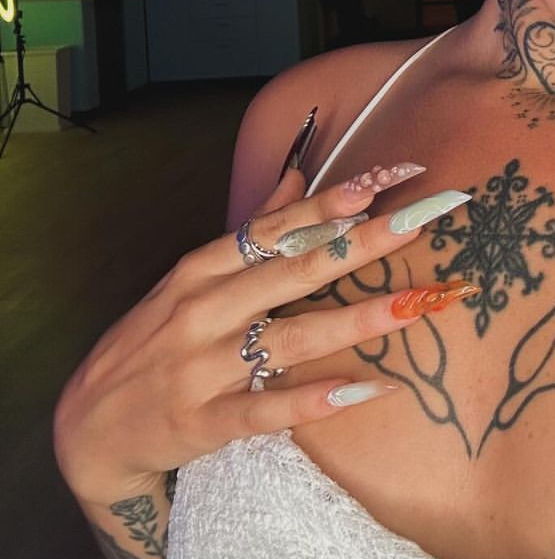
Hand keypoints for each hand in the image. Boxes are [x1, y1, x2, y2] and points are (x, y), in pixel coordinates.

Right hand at [54, 164, 468, 508]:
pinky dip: (317, 399)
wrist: (87, 426)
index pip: (279, 226)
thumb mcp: (191, 276)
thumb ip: (252, 228)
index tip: (387, 179)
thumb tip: (298, 173)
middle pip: (296, 270)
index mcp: (203, 268)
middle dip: (364, 243)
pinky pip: (269, 408)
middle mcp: (206, 310)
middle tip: (422, 222)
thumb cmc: (153, 340)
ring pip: (293, 336)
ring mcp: (205, 367)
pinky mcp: (205, 421)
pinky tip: (367, 389)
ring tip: (415, 304)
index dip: (334, 201)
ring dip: (358, 319)